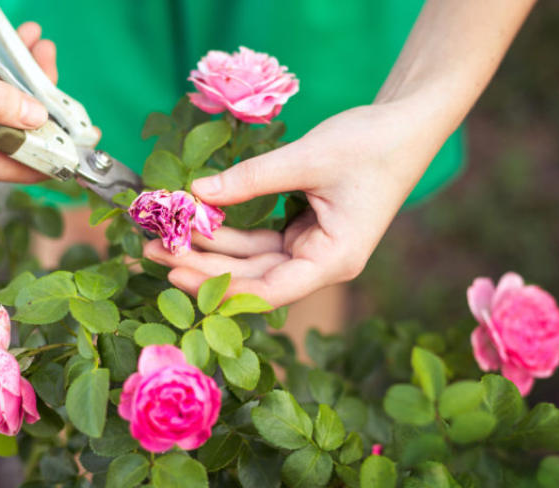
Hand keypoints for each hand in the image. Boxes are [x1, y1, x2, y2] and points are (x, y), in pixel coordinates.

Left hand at [144, 102, 439, 306]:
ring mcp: (311, 250)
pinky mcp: (303, 233)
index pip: (269, 290)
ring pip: (252, 260)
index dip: (220, 286)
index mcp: (334, 260)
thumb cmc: (370, 145)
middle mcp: (321, 264)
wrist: (405, 126)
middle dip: (203, 266)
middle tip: (153, 251)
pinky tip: (197, 221)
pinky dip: (230, 231)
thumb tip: (195, 192)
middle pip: (253, 278)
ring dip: (211, 249)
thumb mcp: (307, 159)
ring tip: (163, 238)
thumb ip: (250, 179)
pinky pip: (259, 241)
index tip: (176, 272)